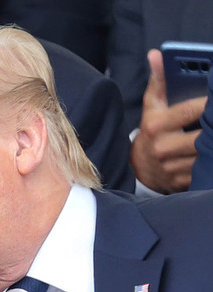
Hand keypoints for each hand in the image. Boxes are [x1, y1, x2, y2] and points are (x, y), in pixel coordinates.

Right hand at [131, 49, 206, 193]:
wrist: (140, 169)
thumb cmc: (151, 131)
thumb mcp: (152, 106)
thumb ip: (159, 80)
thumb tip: (156, 55)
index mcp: (155, 125)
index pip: (189, 111)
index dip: (210, 104)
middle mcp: (162, 147)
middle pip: (202, 136)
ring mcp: (172, 167)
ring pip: (207, 155)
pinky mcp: (181, 181)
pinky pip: (206, 170)